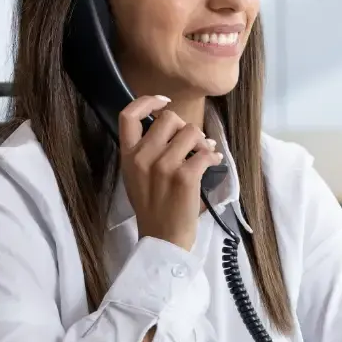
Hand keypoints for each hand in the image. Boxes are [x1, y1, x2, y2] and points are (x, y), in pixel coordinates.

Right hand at [118, 96, 222, 250]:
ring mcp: (164, 166)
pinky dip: (213, 155)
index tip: (163, 102)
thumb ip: (146, 152)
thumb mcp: (136, 177)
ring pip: (191, 132)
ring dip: (202, 141)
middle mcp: (143, 158)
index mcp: (128, 156)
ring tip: (204, 153)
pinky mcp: (185, 177)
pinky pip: (205, 152)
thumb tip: (175, 128)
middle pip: (168, 119)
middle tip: (191, 142)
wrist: (162, 240)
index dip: (147, 101)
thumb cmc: (152, 208)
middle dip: (184, 126)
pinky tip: (214, 162)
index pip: (128, 115)